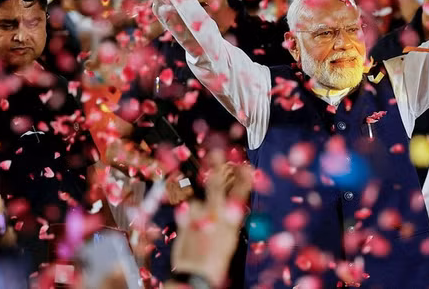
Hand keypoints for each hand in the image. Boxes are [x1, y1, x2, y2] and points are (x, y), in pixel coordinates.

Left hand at [170, 159, 252, 286]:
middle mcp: (213, 214)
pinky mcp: (182, 222)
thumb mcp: (230, 240)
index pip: (239, 191)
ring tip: (202, 219)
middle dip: (218, 166)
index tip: (246, 165)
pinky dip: (188, 214)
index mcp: (230, 219)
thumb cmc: (216, 262)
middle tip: (217, 153)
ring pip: (198, 200)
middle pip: (216, 184)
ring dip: (200, 205)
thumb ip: (229, 222)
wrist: (195, 275)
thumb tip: (230, 210)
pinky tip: (191, 221)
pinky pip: (186, 211)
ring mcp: (196, 216)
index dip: (244, 177)